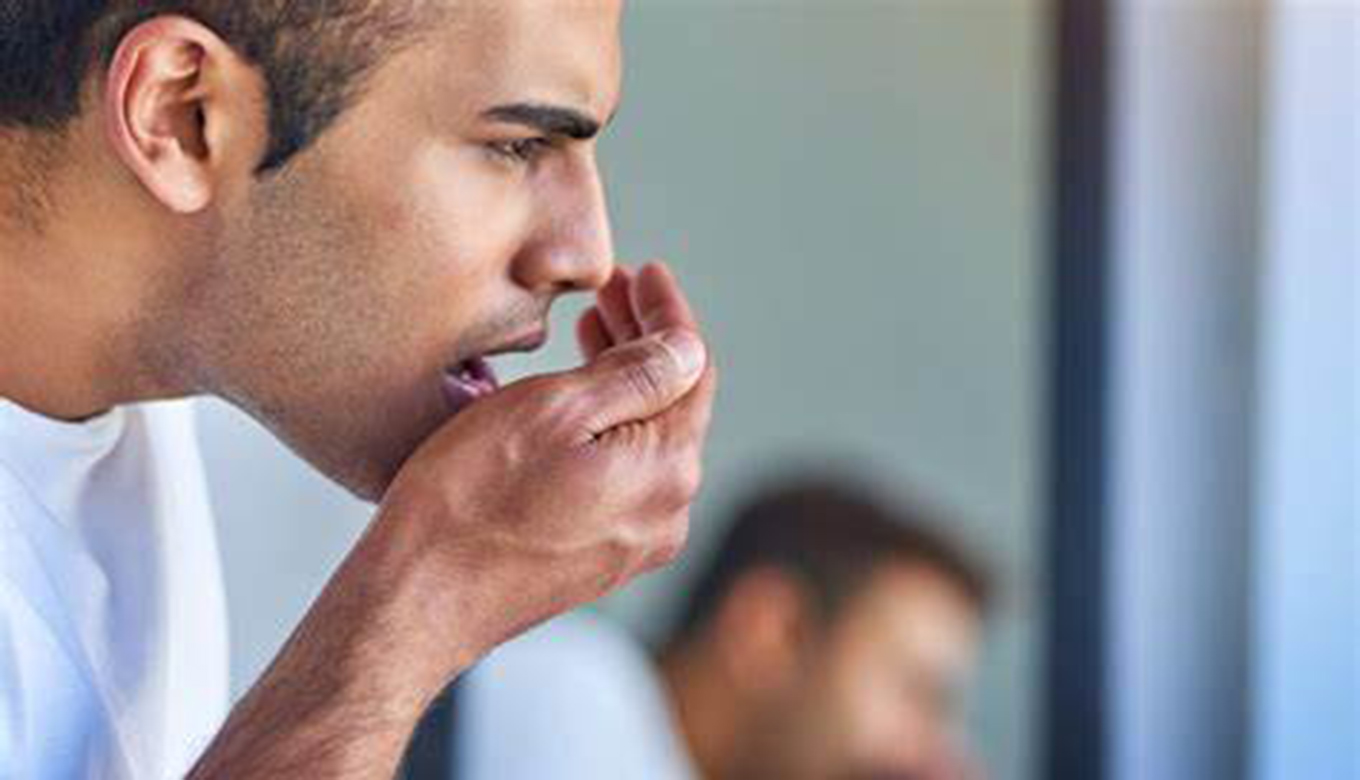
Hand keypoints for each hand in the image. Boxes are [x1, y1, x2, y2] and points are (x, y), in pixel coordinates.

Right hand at [378, 261, 717, 665]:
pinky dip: (609, 426)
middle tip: (612, 292)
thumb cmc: (471, 498)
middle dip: (646, 341)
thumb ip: (635, 375)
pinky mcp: (599, 557)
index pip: (692, 368)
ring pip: (647, 438)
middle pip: (673, 403)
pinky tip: (576, 402)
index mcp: (666, 468)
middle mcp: (666, 511)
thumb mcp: (554, 408)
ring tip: (593, 332)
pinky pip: (624, 473)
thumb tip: (687, 349)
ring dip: (625, 381)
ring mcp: (634, 540)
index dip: (669, 314)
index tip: (646, 272)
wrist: (418, 598)